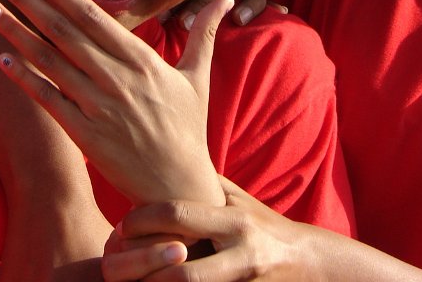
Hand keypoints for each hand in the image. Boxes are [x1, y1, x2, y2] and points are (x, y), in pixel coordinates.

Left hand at [0, 0, 230, 207]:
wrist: (179, 187)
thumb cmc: (188, 130)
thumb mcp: (198, 78)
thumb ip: (204, 34)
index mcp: (143, 60)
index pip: (96, 18)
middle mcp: (117, 79)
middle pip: (64, 33)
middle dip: (29, 2)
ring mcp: (99, 106)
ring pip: (50, 62)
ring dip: (16, 33)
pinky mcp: (85, 134)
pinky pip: (49, 101)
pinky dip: (25, 80)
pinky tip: (2, 60)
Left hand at [101, 179, 301, 281]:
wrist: (311, 264)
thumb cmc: (263, 226)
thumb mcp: (238, 201)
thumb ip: (204, 184)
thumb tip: (164, 152)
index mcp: (234, 220)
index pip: (178, 214)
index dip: (142, 220)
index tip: (121, 227)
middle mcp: (241, 253)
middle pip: (181, 269)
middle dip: (140, 268)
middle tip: (110, 266)